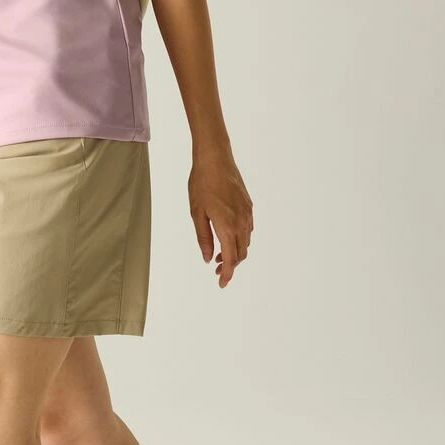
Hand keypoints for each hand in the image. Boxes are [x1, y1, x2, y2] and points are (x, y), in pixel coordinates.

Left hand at [188, 151, 252, 287]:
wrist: (215, 160)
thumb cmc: (201, 184)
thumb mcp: (196, 213)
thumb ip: (204, 238)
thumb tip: (207, 258)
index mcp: (227, 226)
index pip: (231, 259)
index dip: (227, 274)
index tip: (221, 284)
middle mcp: (241, 222)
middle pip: (241, 254)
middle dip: (230, 265)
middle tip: (216, 271)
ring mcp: (247, 214)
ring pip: (246, 242)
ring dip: (235, 252)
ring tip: (218, 255)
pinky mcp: (248, 206)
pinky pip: (247, 229)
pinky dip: (239, 239)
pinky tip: (227, 237)